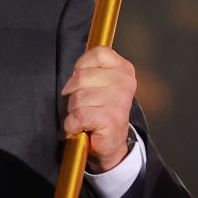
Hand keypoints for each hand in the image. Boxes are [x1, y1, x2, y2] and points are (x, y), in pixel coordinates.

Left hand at [60, 46, 137, 172]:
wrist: (111, 143)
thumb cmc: (100, 109)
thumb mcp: (98, 82)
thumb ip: (89, 68)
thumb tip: (73, 68)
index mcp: (123, 68)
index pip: (96, 54)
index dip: (81, 68)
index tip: (85, 84)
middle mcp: (125, 82)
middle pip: (81, 77)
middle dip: (73, 93)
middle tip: (84, 105)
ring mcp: (119, 100)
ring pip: (77, 98)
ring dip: (73, 111)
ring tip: (84, 117)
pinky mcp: (110, 118)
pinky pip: (78, 116)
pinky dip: (72, 124)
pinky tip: (80, 127)